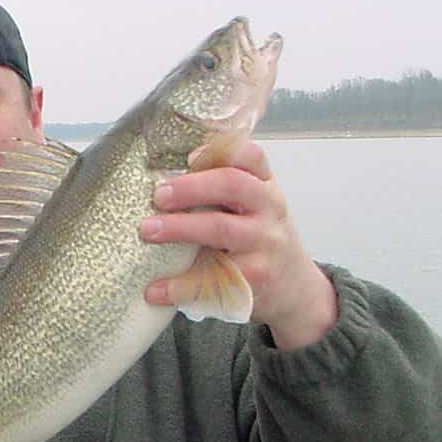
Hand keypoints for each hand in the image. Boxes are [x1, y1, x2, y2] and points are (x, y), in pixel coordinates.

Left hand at [138, 139, 336, 349]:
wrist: (294, 287)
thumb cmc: (260, 239)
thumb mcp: (253, 207)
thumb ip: (222, 189)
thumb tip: (161, 178)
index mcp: (264, 185)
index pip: (248, 155)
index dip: (217, 151)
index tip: (187, 157)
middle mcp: (269, 209)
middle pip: (232, 185)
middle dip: (190, 187)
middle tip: (158, 195)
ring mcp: (264, 243)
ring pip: (221, 228)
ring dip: (179, 228)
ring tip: (147, 230)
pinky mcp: (255, 278)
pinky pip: (213, 278)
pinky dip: (179, 285)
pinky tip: (154, 290)